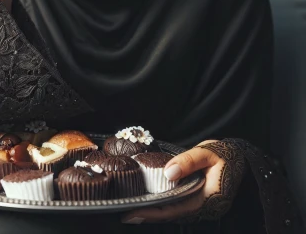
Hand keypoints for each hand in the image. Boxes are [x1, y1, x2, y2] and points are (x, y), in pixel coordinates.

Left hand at [122, 140, 245, 224]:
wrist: (241, 159)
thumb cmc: (226, 155)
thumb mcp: (208, 153)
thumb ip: (189, 162)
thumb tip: (168, 172)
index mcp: (209, 198)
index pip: (176, 209)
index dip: (154, 212)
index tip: (134, 212)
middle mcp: (204, 207)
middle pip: (173, 215)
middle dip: (150, 215)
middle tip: (127, 213)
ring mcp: (202, 205)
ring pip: (175, 213)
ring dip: (155, 212)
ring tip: (133, 209)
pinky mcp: (198, 200)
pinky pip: (178, 206)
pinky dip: (163, 205)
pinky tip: (150, 201)